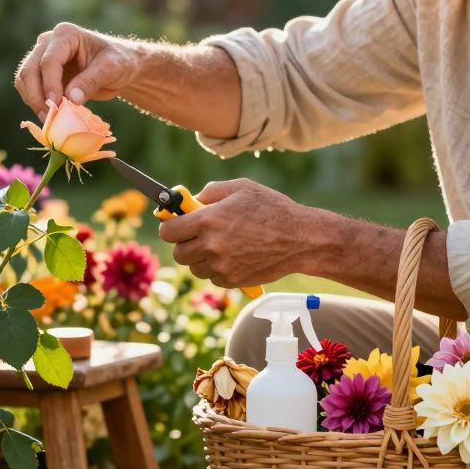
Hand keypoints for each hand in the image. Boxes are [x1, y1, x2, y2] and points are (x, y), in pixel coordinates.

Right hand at [14, 22, 139, 119]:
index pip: (49, 60)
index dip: (50, 84)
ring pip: (25, 79)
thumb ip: (91, 81)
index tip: (56, 105)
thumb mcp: (111, 69)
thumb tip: (71, 99)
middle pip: (30, 69)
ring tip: (49, 119)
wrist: (119, 67)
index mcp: (66, 34)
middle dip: (37, 95)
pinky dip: (34, 101)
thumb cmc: (119, 62)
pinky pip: (28, 87)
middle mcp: (48, 42)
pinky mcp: (41, 72)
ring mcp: (42, 56)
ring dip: (33, 100)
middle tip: (49, 117)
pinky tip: (49, 114)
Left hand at [157, 178, 311, 288]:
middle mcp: (211, 245)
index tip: (175, 225)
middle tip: (198, 235)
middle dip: (184, 243)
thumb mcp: (241, 187)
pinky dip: (217, 269)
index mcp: (209, 219)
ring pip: (194, 268)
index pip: (169, 231)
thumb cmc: (272, 208)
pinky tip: (233, 255)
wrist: (300, 239)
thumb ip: (211, 191)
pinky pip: (213, 277)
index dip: (170, 227)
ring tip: (220, 245)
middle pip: (178, 253)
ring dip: (200, 258)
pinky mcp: (232, 280)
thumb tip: (191, 201)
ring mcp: (221, 266)